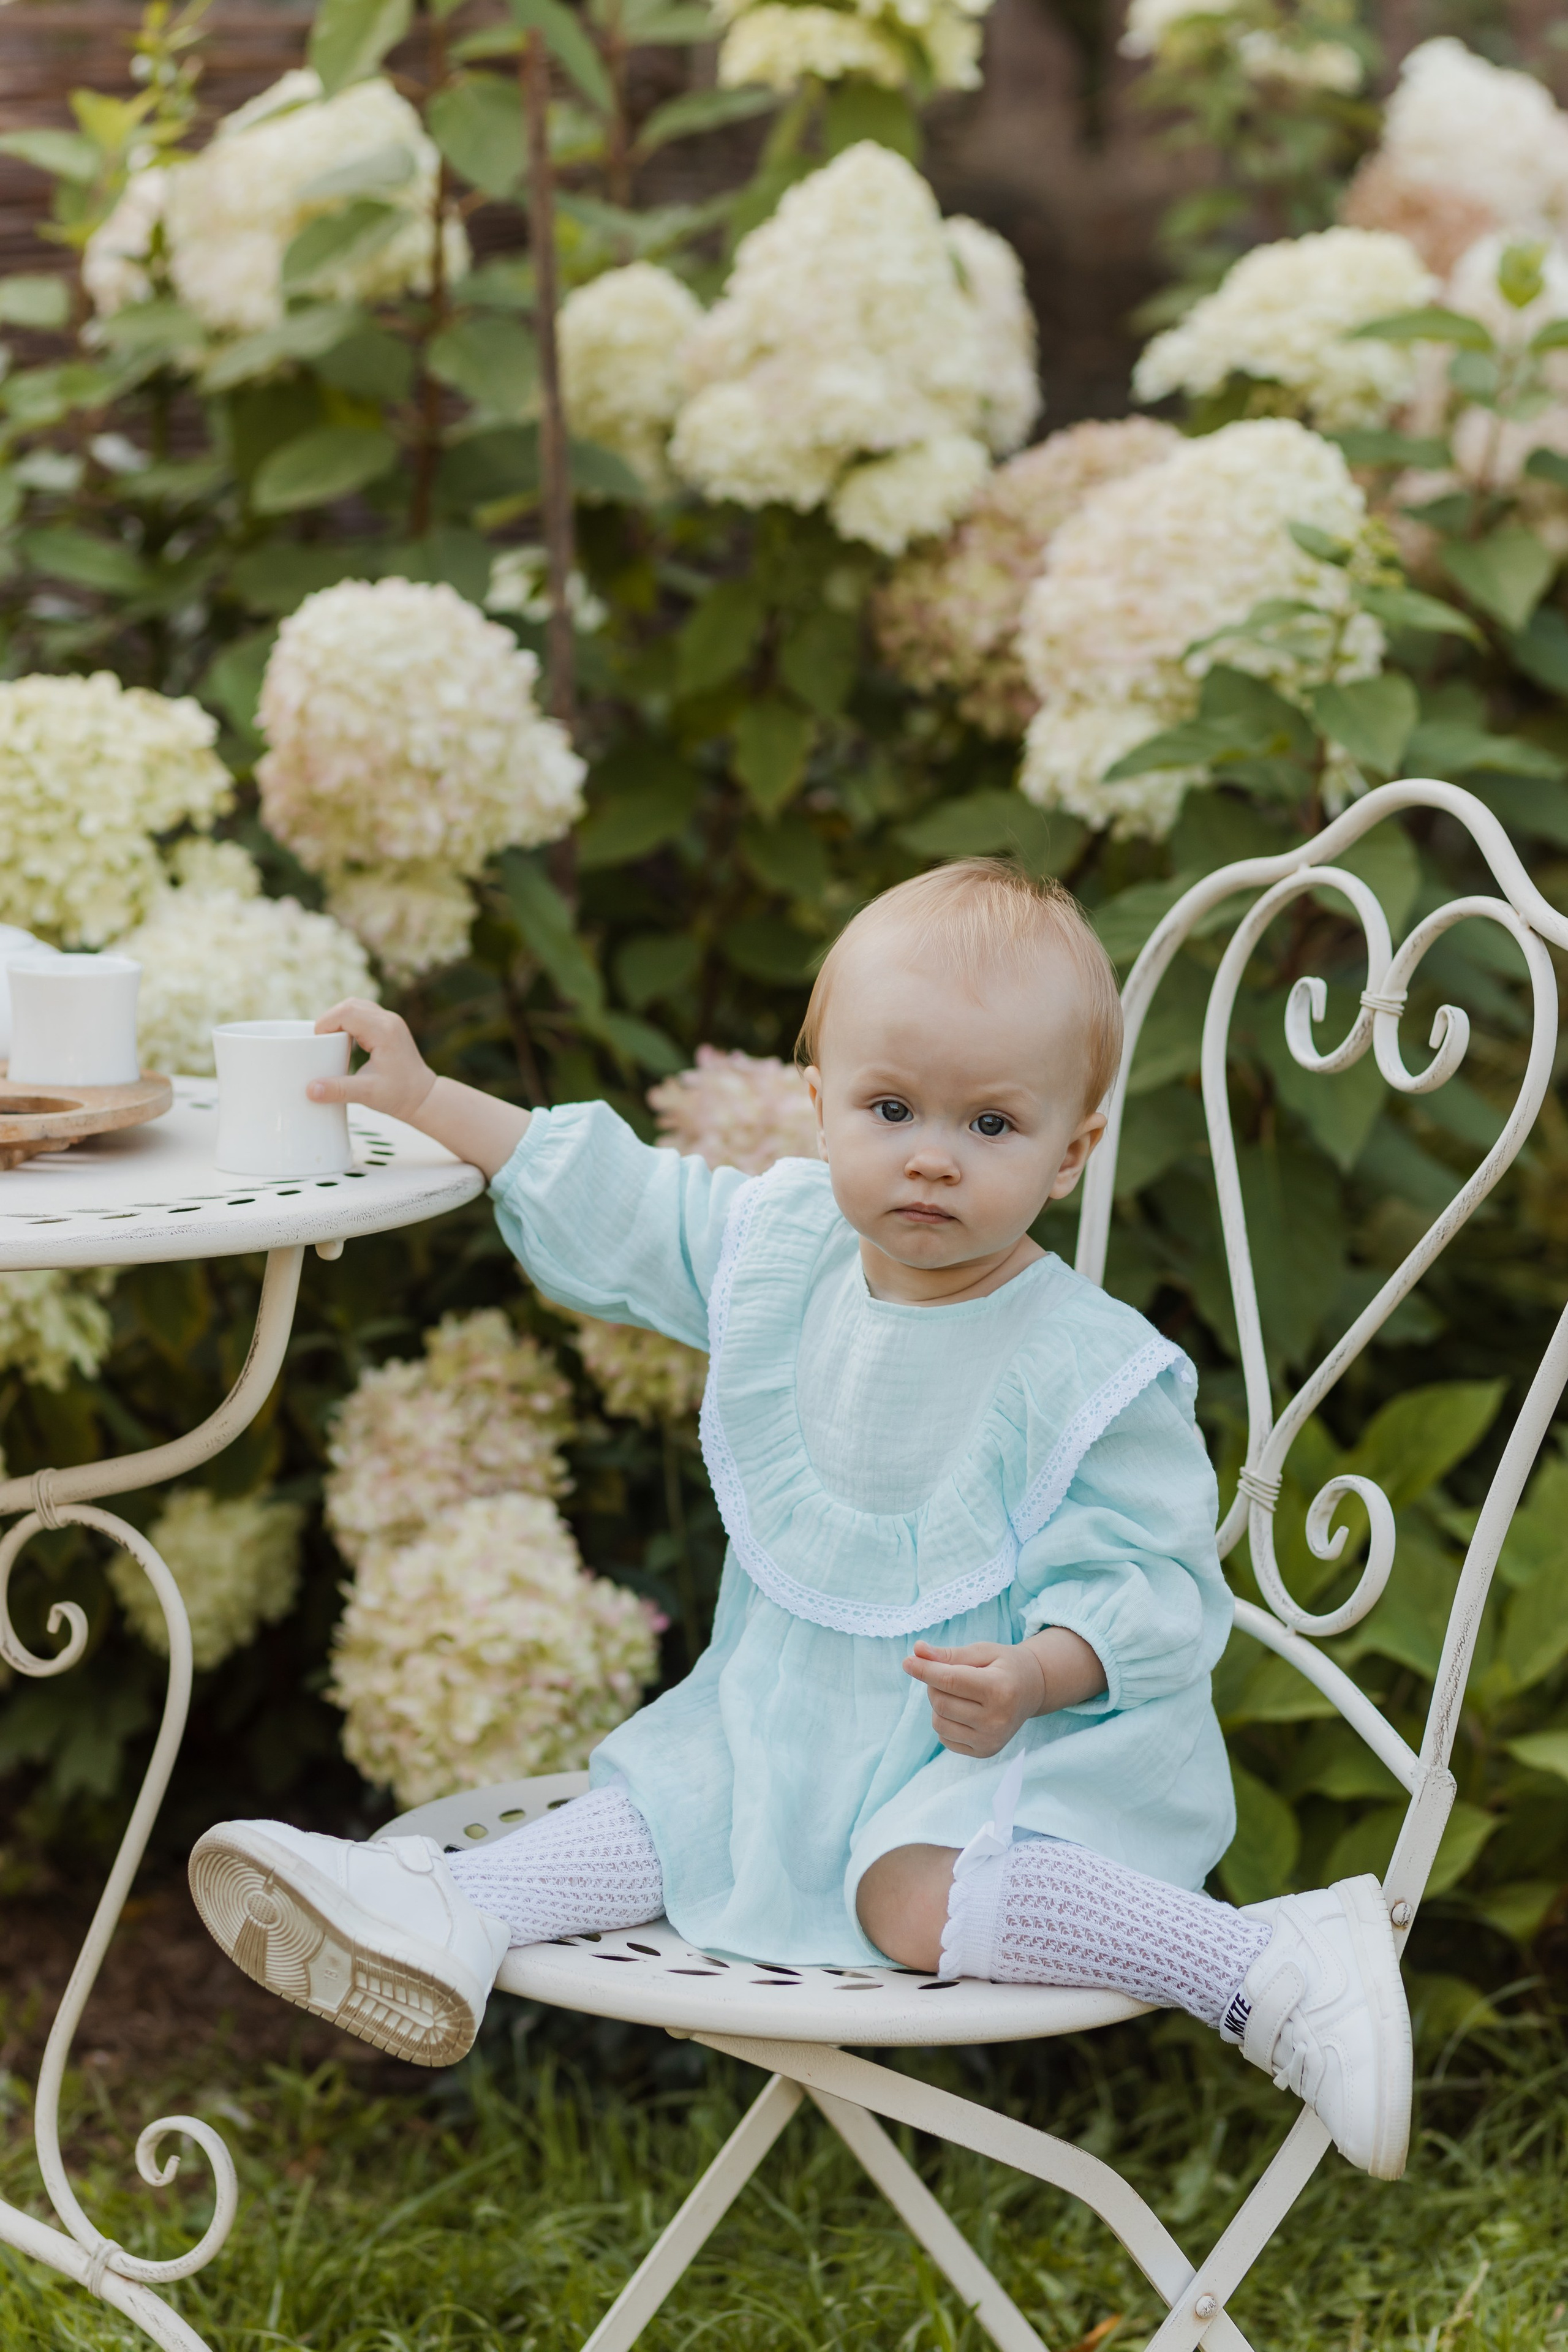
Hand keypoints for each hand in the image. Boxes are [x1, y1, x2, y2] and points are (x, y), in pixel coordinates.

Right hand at [311, 1000, 435, 1125]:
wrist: (422, 1096)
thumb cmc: (399, 1095)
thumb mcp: (367, 1094)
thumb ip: (339, 1090)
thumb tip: (310, 1090)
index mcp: (384, 1031)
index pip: (346, 1012)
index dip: (325, 1023)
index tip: (317, 1043)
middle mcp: (389, 1020)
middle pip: (349, 1005)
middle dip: (329, 1020)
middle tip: (320, 1042)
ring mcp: (390, 1020)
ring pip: (356, 1005)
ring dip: (338, 1019)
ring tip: (330, 1041)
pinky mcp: (389, 1025)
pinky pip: (363, 1012)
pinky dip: (349, 1021)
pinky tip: (344, 1039)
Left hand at [902, 1640, 1046, 1757]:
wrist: (1033, 1690)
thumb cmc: (1006, 1666)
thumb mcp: (982, 1652)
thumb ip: (949, 1654)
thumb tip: (916, 1652)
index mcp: (999, 1689)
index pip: (949, 1681)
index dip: (924, 1670)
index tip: (907, 1661)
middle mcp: (997, 1720)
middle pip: (940, 1702)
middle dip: (934, 1685)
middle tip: (948, 1674)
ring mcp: (991, 1740)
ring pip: (938, 1722)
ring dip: (938, 1704)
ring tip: (957, 1693)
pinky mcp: (984, 1752)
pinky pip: (945, 1738)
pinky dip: (945, 1721)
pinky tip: (963, 1711)